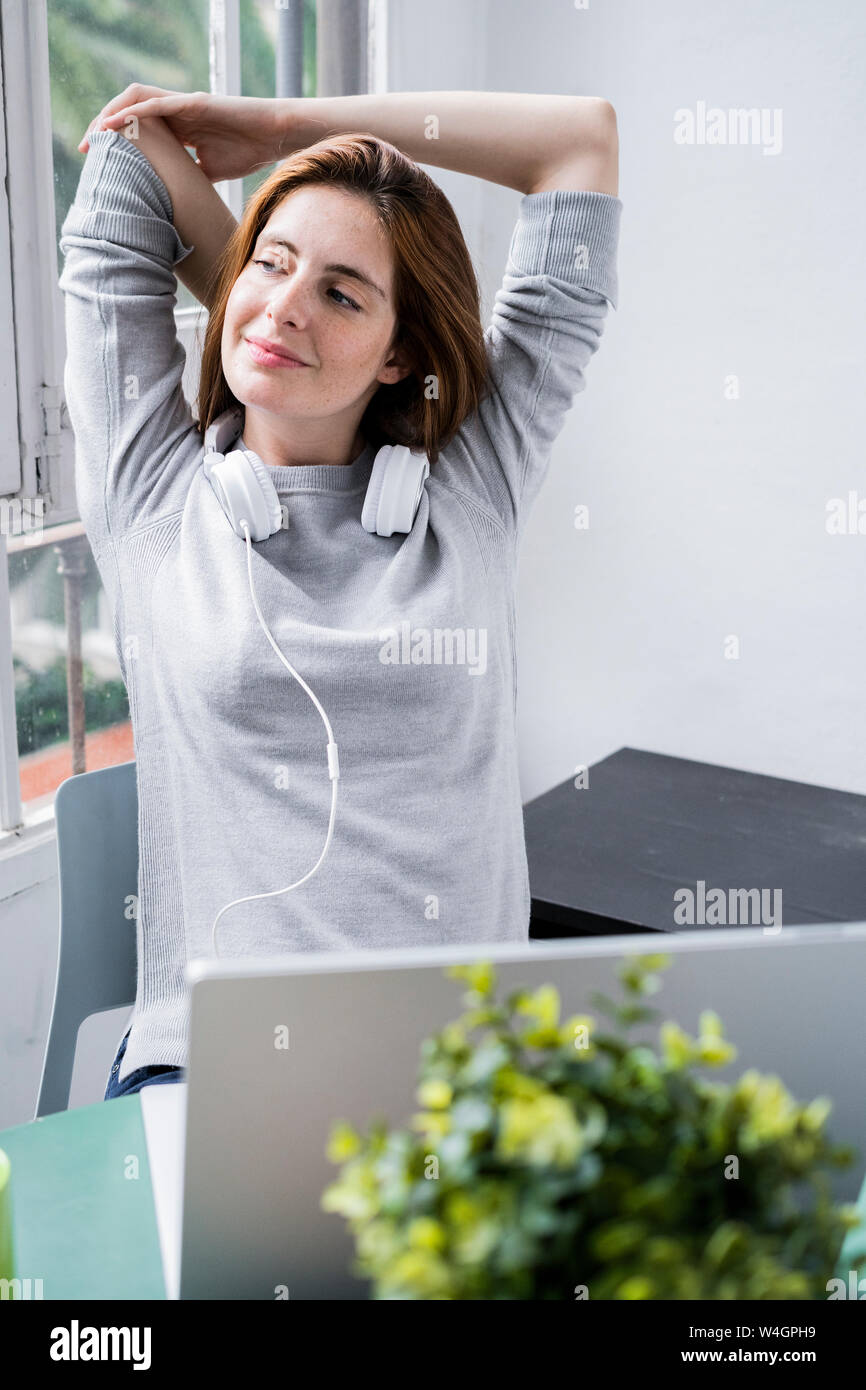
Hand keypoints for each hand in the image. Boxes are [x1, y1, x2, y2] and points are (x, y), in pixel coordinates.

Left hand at [78, 85, 287, 181]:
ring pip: (136, 101)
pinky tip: (115, 121)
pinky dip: (133, 111)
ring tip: (94, 133)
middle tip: (85, 149)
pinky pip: (156, 103)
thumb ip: (189, 177)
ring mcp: (183, 104)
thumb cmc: (246, 152)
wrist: (272, 137)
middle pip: (128, 112)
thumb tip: (174, 200)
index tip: (97, 161)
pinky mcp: (194, 102)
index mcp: (177, 127)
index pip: (136, 129)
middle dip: (102, 128)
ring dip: (111, 114)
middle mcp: (175, 111)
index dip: (114, 142)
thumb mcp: (210, 172)